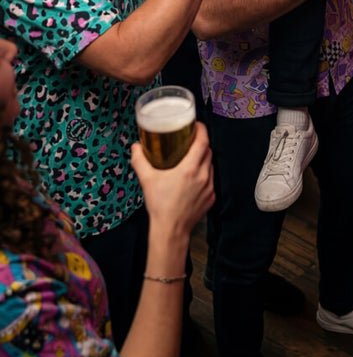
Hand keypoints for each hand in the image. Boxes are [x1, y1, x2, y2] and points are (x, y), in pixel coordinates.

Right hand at [132, 121, 214, 239]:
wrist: (170, 230)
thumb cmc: (160, 205)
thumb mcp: (147, 180)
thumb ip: (140, 161)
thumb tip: (136, 147)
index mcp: (190, 169)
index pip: (203, 141)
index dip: (201, 130)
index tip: (196, 126)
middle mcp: (203, 176)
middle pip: (208, 151)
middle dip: (201, 144)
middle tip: (190, 141)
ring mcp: (209, 188)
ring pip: (210, 165)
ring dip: (203, 160)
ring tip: (191, 159)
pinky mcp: (211, 198)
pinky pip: (210, 180)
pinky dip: (204, 175)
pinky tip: (193, 179)